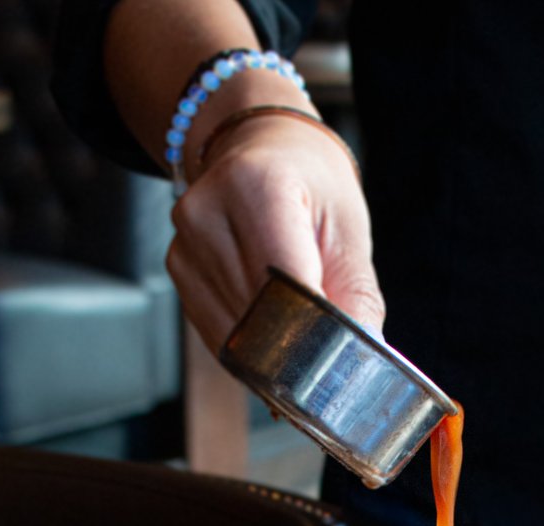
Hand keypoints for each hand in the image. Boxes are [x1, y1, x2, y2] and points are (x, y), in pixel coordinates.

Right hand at [167, 111, 384, 356]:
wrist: (263, 149)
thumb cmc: (312, 186)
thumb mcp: (348, 230)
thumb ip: (357, 296)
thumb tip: (364, 357)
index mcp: (257, 186)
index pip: (285, 285)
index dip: (315, 331)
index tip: (340, 358)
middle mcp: (208, 212)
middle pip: (258, 314)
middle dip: (298, 345)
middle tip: (329, 355)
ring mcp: (185, 242)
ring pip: (237, 332)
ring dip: (274, 348)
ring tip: (300, 327)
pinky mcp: (178, 269)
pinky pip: (218, 331)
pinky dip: (251, 343)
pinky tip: (270, 324)